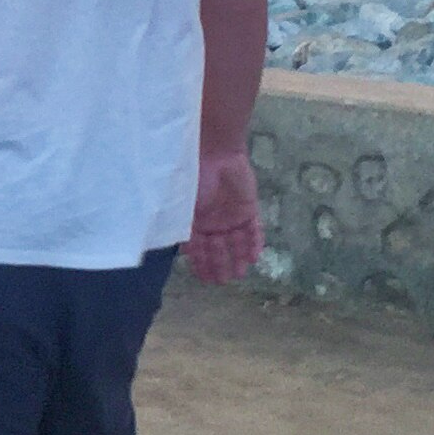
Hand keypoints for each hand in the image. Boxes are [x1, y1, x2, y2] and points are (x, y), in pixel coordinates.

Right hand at [187, 149, 262, 285]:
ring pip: (236, 242)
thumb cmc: (192, 177)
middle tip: (222, 282)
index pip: (198, 248)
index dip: (201, 263)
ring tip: (239, 274)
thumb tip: (179, 248)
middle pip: (217, 248)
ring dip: (237, 258)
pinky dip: (253, 243)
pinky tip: (254, 257)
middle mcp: (213, 221)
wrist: (214, 153)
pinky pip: (253, 230)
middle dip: (219, 265)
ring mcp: (231, 215)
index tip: (204, 279)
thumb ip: (181, 226)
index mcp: (194, 221)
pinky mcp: (248, 209)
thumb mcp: (181, 205)